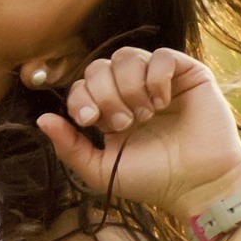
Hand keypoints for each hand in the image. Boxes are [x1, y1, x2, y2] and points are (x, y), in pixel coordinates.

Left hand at [34, 47, 240, 216]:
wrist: (198, 185)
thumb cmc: (154, 180)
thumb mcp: (102, 170)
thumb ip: (70, 147)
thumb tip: (41, 119)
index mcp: (111, 110)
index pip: (83, 85)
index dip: (81, 97)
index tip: (90, 121)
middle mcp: (133, 91)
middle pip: (100, 67)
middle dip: (105, 94)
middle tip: (124, 123)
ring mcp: (160, 81)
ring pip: (127, 57)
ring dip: (130, 87)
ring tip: (145, 114)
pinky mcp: (187, 74)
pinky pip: (162, 55)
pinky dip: (156, 78)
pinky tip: (163, 101)